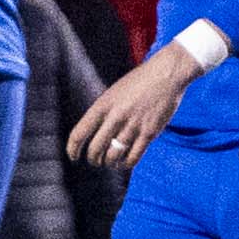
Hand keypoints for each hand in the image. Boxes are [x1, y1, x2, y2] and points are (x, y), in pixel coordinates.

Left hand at [69, 41, 204, 169]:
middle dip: (93, 160)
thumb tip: (93, 137)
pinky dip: (126, 164)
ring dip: (109, 163)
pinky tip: (125, 162)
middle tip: (96, 161)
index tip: (74, 157)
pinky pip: (133, 157)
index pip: (79, 134)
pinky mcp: (150, 132)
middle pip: (95, 150)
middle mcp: (116, 117)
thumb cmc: (138, 82)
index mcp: (102, 105)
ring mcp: (133, 125)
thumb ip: (102, 113)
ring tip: (111, 162)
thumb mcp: (113, 93)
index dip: (72, 150)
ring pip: (113, 157)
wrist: (166, 73)